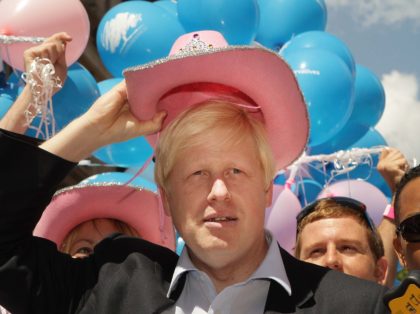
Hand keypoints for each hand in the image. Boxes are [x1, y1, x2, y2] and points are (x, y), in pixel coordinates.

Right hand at [23, 32, 71, 92]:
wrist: (46, 88)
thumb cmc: (54, 81)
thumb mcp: (62, 66)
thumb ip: (62, 54)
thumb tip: (63, 42)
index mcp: (48, 54)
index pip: (55, 41)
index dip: (62, 36)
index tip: (70, 38)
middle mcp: (41, 51)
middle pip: (53, 41)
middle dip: (59, 51)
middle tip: (56, 62)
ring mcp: (34, 52)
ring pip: (51, 45)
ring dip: (54, 57)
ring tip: (49, 66)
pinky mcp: (29, 53)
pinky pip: (44, 48)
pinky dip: (48, 56)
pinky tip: (45, 64)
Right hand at [40, 81, 166, 161]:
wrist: (98, 129)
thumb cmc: (118, 132)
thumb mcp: (140, 129)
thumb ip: (154, 123)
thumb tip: (165, 112)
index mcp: (140, 112)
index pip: (154, 104)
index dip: (164, 101)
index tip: (177, 98)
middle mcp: (135, 102)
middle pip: (150, 93)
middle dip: (161, 91)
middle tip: (176, 86)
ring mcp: (128, 95)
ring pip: (143, 86)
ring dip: (152, 84)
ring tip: (167, 80)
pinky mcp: (121, 89)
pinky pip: (133, 82)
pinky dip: (141, 80)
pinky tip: (153, 79)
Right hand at [377, 148, 408, 191]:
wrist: (397, 189)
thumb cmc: (395, 179)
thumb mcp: (388, 168)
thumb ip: (386, 158)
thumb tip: (385, 149)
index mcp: (380, 164)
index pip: (387, 150)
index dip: (394, 152)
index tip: (398, 157)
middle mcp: (381, 164)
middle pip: (395, 151)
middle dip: (400, 157)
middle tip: (400, 166)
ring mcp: (386, 165)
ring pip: (400, 155)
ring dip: (403, 162)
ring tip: (401, 169)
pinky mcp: (392, 167)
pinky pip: (402, 161)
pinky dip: (405, 166)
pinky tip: (402, 171)